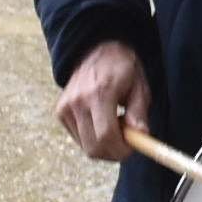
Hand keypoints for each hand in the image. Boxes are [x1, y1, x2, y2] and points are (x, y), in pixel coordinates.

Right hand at [55, 40, 151, 164]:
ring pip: (86, 146)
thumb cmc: (122, 67)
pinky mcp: (61, 112)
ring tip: (115, 124)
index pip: (106, 135)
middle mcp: (78, 101)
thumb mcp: (139, 85)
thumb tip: (141, 134)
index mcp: (100, 92)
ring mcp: (66, 107)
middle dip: (113, 152)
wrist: (95, 49)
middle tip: (127, 140)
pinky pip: (79, 139)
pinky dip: (93, 138)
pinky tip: (102, 121)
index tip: (133, 147)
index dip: (121, 149)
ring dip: (104, 145)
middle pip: (93, 147)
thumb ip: (139, 111)